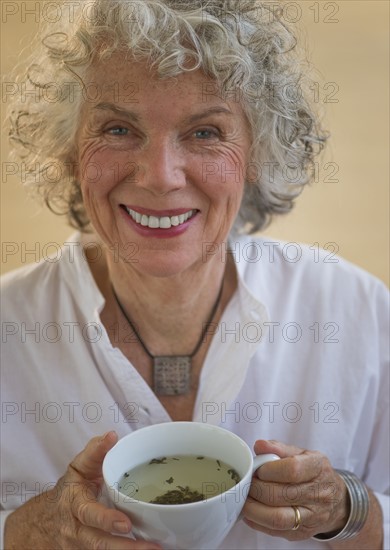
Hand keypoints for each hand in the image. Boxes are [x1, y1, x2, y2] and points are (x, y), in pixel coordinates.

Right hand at [4, 431, 161, 548]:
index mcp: (75, 504)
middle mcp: (78, 530)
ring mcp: (83, 546)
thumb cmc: (71, 490)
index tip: (126, 523)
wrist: (46, 521)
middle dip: (126, 547)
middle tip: (152, 546)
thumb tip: (112, 435)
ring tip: (157, 549)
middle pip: (100, 543)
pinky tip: (148, 549)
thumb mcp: (78, 468)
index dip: (107, 520)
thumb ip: (95, 451)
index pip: (89, 514)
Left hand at [242, 440, 348, 540]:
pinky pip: (276, 531)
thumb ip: (279, 448)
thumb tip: (259, 445)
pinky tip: (250, 512)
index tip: (257, 469)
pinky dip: (257, 522)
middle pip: (281, 495)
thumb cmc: (314, 473)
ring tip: (244, 499)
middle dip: (256, 489)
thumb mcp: (302, 454)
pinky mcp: (303, 533)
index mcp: (318, 468)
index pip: (292, 470)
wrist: (337, 501)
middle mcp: (318, 494)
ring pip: (278, 518)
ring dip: (254, 509)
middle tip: (245, 483)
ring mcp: (312, 517)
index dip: (269, 470)